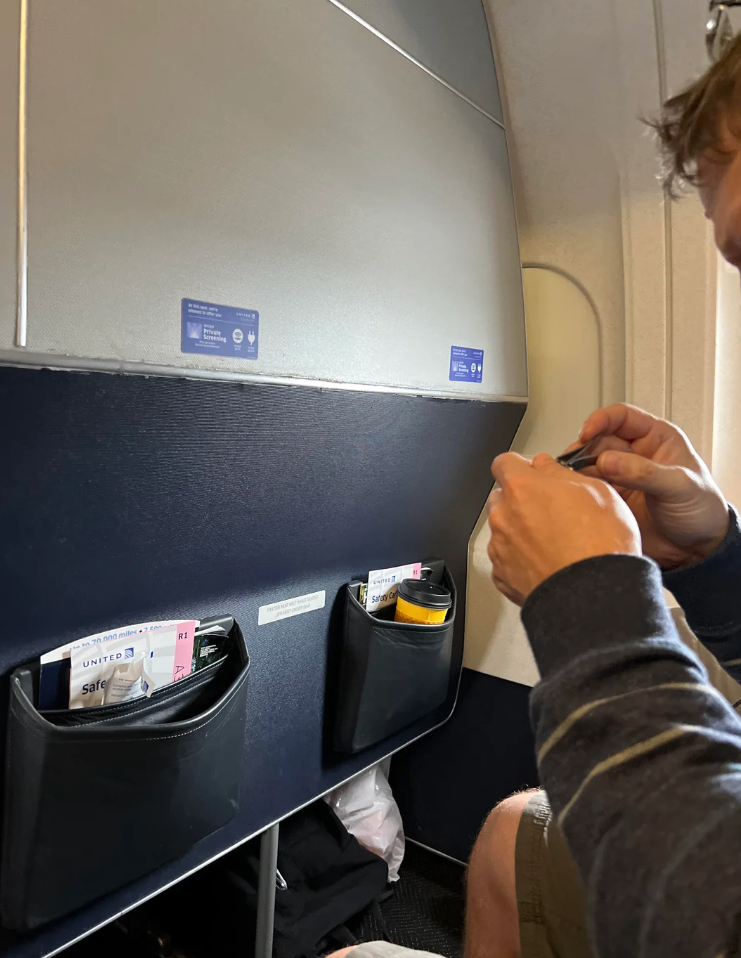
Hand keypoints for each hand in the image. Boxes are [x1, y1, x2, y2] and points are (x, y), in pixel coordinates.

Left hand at [488, 453, 640, 605]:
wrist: (594, 598)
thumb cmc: (600, 545)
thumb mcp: (597, 491)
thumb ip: (562, 473)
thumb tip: (547, 467)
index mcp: (523, 488)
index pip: (504, 462)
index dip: (521, 467)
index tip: (536, 474)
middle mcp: (504, 516)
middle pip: (502, 497)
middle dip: (521, 499)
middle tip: (552, 511)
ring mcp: (500, 548)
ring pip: (504, 528)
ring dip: (521, 530)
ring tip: (554, 543)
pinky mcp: (502, 576)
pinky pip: (506, 559)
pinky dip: (521, 559)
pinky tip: (546, 563)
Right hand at [575, 404, 728, 569]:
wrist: (696, 549)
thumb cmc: (701, 510)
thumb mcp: (679, 486)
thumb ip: (644, 472)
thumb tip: (607, 460)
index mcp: (656, 438)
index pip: (622, 417)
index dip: (601, 420)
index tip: (586, 433)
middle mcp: (635, 454)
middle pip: (599, 440)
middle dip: (584, 450)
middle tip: (573, 465)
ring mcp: (621, 476)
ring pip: (589, 464)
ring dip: (578, 470)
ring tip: (572, 480)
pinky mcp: (611, 498)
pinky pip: (588, 487)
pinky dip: (579, 489)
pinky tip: (576, 494)